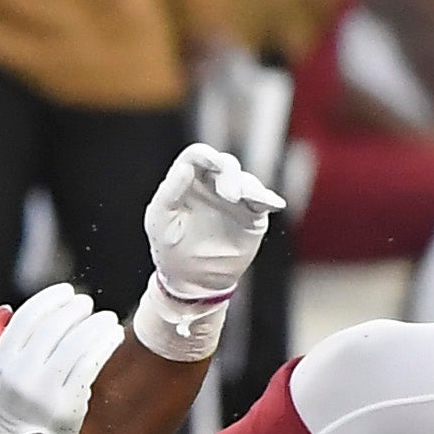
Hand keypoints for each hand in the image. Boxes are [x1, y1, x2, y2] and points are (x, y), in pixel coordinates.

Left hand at [134, 144, 283, 358]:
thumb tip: (186, 166)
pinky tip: (272, 203)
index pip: (198, 156)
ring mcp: (235, 200)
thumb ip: (170, 191)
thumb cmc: (169, 246)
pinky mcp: (252, 217)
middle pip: (226, 164)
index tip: (212, 163)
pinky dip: (268, 199)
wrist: (191, 279)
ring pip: (247, 181)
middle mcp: (213, 185)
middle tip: (228, 194)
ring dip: (247, 186)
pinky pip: (263, 202)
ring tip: (238, 198)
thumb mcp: (160, 219)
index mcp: (188, 180)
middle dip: (229, 173)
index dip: (206, 155)